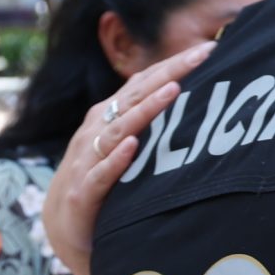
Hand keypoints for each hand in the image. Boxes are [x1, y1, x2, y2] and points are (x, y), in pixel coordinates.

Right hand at [40, 41, 213, 274]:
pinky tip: (132, 146)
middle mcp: (98, 130)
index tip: (209, 48)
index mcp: (109, 116)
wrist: (65, 226)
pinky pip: (101, 173)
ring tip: (173, 91)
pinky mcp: (84, 191)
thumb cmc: (102, 180)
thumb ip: (145, 119)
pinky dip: (116, 159)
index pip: (144, 82)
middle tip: (201, 54)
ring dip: (146, 110)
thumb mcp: (122, 144)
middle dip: (169, 73)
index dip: (174, 64)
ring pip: (120, 129)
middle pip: (135, 95)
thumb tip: (173, 87)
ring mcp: (88, 159)